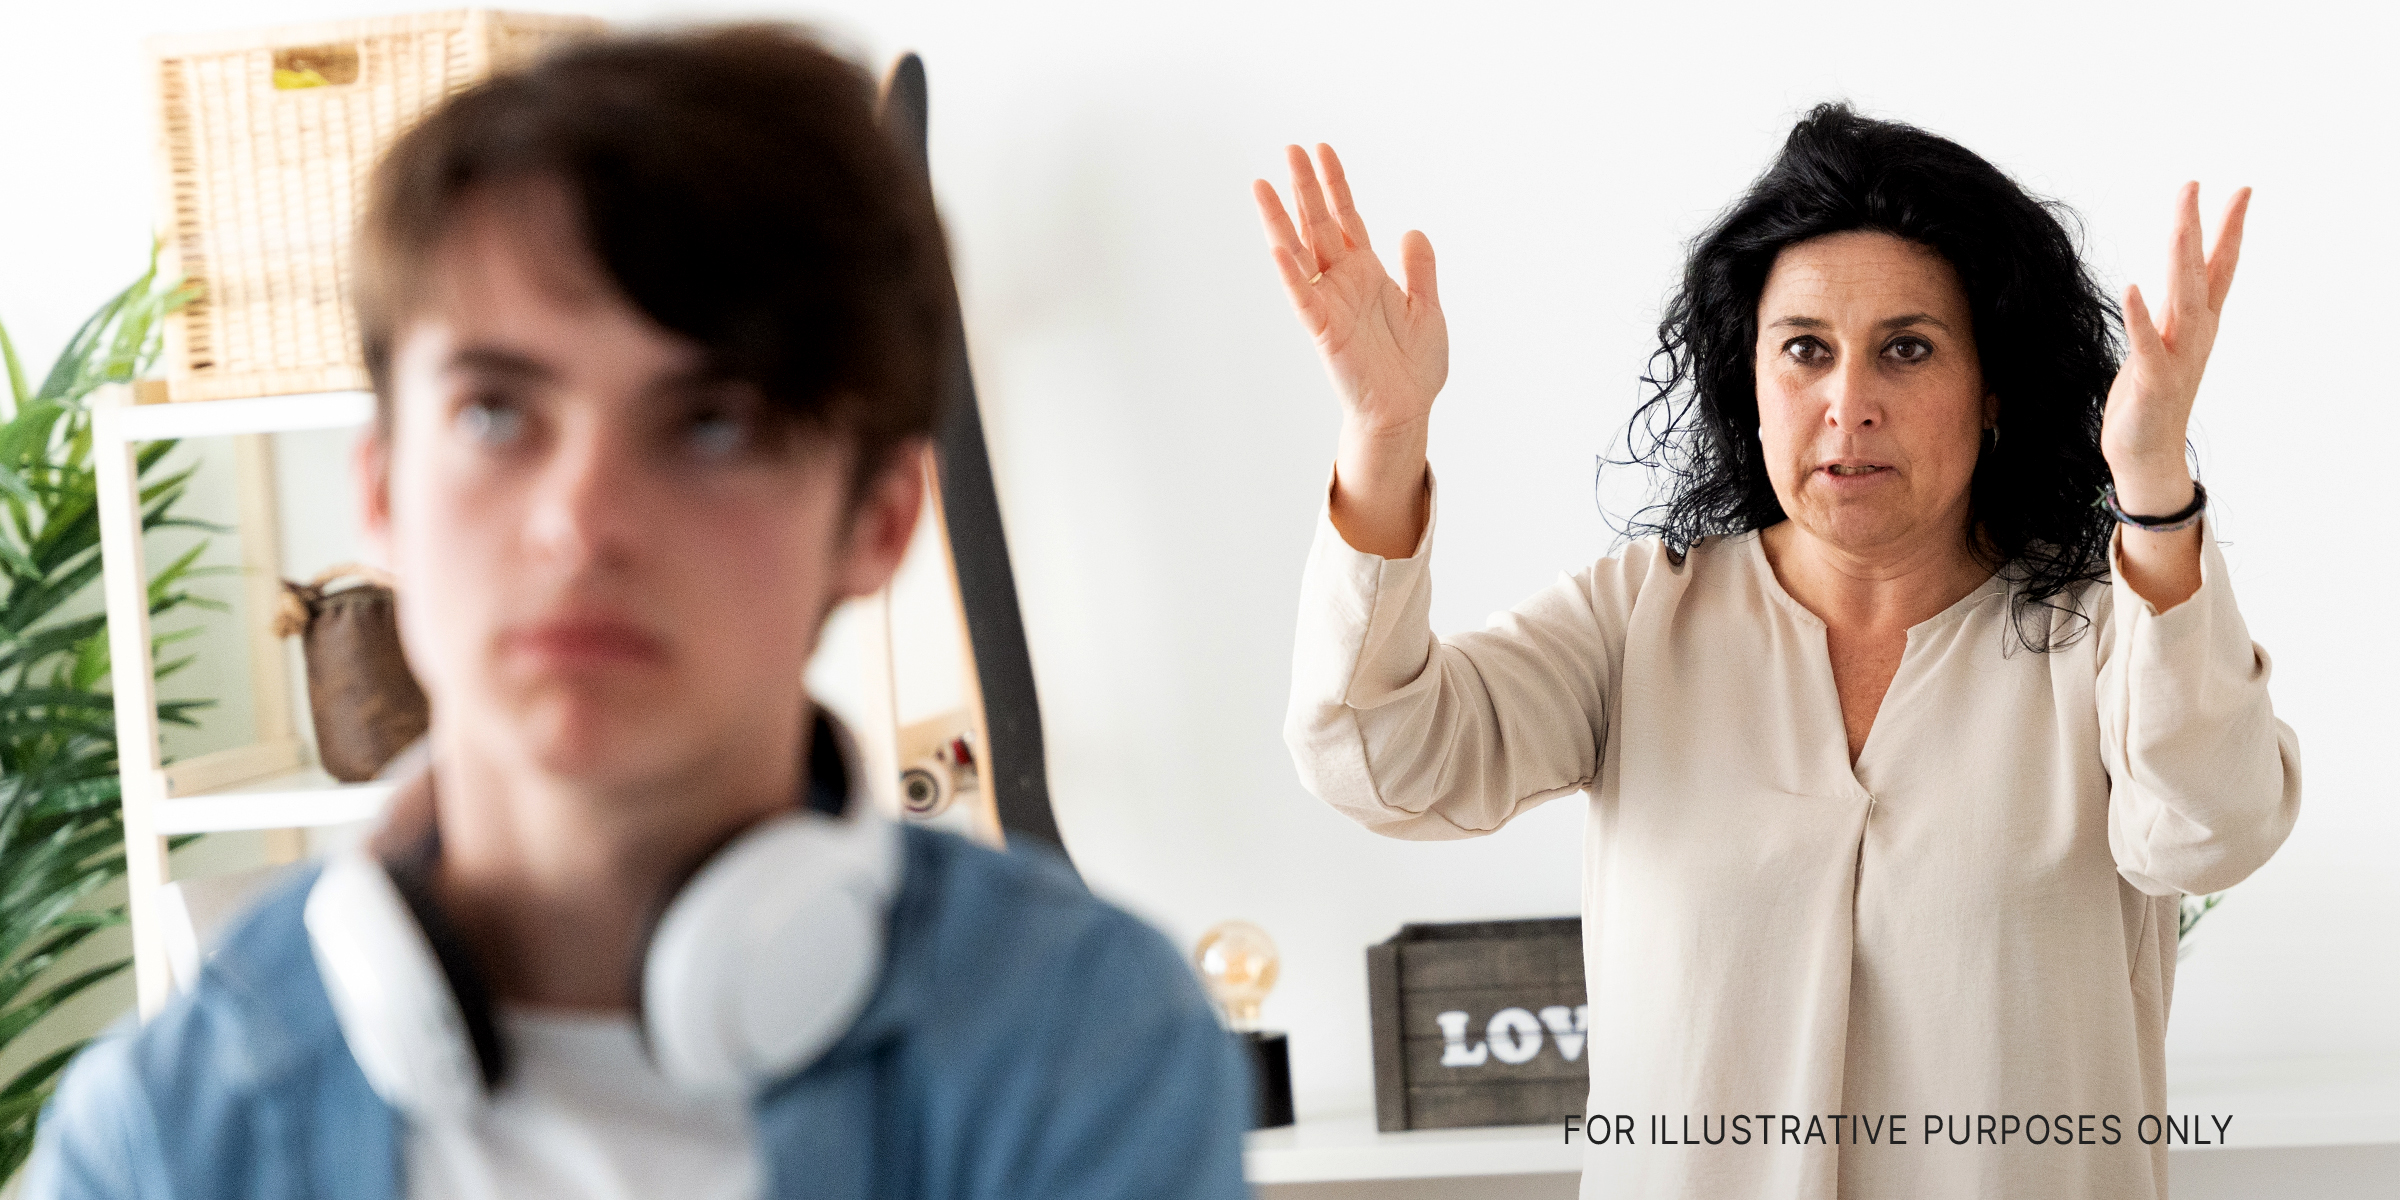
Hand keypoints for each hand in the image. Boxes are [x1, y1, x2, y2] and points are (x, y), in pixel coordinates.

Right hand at [1253, 144, 1446, 435]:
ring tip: (1262, 185)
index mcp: (1367, 272)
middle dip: (1304, 187)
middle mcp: (1343, 281)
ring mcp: (1330, 302)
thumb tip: (1412, 230)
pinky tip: (1276, 245)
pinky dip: (1289, 272)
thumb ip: (1419, 268)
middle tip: (1290, 149)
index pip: (1345, 218)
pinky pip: (1302, 296)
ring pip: (1299, 252)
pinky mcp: (1323, 329)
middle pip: (1318, 224)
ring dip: (1281, 219)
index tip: (1321, 149)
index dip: (1335, 184)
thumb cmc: (1414, 365)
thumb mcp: (1427, 306)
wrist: (1406, 408)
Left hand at [2100, 183, 2250, 513]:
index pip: (2219, 267)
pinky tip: (2132, 288)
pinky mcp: (2151, 381)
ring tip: (2179, 222)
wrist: (2147, 456)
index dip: (2229, 229)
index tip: (2242, 189)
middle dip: (2201, 227)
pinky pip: (2147, 344)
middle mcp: (2193, 335)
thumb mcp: (2164, 345)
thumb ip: (2170, 312)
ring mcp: (2176, 357)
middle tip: (2197, 184)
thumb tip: (2170, 282)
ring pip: (2181, 299)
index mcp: (2196, 324)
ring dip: (2180, 260)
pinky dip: (2140, 317)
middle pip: (2202, 271)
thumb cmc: (2150, 398)